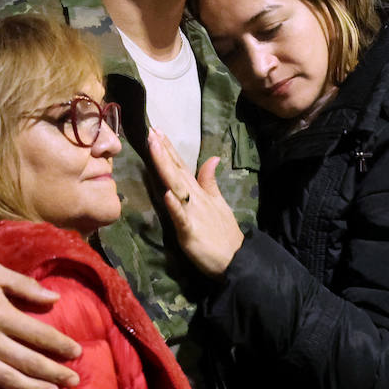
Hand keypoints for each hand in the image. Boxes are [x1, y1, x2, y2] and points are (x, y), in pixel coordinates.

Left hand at [148, 127, 244, 276]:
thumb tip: (212, 158)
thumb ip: (210, 181)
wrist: (237, 257)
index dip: (169, 149)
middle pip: (176, 171)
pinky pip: (181, 217)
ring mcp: (192, 213)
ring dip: (165, 167)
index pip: (181, 166)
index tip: (156, 131)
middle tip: (151, 131)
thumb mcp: (217, 203)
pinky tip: (167, 194)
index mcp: (198, 191)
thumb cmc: (223, 233)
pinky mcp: (190, 231)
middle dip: (163, 151)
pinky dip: (174, 205)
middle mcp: (194, 197)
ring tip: (156, 149)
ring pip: (176, 186)